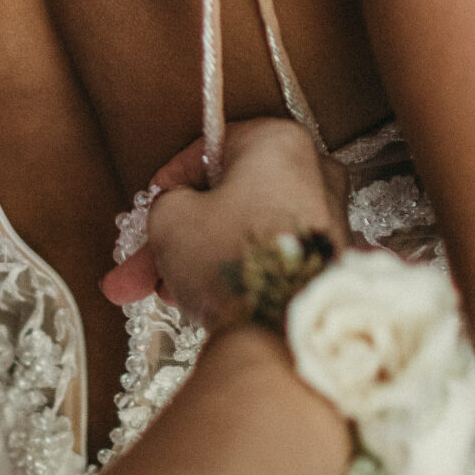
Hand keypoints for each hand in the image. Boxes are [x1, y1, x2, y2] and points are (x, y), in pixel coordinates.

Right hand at [100, 116, 348, 324]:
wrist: (289, 332)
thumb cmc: (231, 260)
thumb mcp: (171, 220)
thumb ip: (165, 203)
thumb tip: (173, 212)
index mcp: (278, 142)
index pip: (209, 151)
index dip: (169, 184)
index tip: (147, 209)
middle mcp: (314, 174)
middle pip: (228, 200)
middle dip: (179, 235)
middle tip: (142, 266)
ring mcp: (329, 221)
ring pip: (247, 232)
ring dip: (202, 259)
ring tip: (165, 294)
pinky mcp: (332, 263)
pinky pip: (271, 259)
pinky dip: (238, 274)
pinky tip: (201, 302)